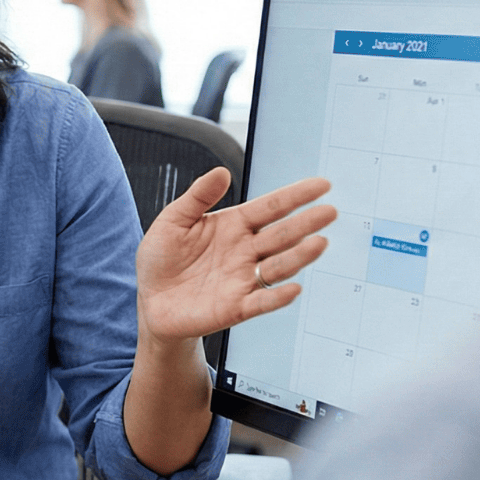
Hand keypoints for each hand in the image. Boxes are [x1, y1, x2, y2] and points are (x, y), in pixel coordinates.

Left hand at [135, 169, 335, 345]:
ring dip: (299, 256)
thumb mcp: (173, 221)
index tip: (321, 185)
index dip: (295, 196)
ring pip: (278, 266)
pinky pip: (262, 302)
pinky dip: (278, 297)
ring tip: (318, 243)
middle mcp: (245, 251)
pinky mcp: (236, 307)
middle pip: (281, 235)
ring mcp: (243, 279)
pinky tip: (293, 288)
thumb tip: (221, 172)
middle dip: (306, 223)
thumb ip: (197, 197)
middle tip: (330, 212)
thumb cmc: (162, 259)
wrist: (150, 300)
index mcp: (233, 226)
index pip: (270, 208)